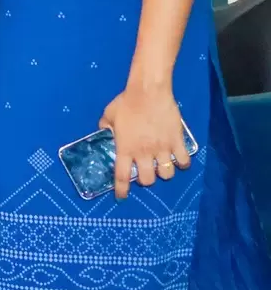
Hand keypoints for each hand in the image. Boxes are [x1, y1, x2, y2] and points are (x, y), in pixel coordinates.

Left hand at [100, 81, 190, 198]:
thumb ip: (106, 127)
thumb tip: (105, 132)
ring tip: (162, 165)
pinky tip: (178, 159)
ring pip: (167, 174)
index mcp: (125, 149)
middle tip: (146, 171)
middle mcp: (144, 153)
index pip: (122, 176)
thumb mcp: (109, 115)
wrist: (149, 92)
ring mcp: (162, 148)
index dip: (122, 190)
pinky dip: (182, 163)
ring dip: (164, 172)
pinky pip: (184, 161)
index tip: (122, 197)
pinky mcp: (177, 142)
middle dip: (147, 180)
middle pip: (148, 180)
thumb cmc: (126, 103)